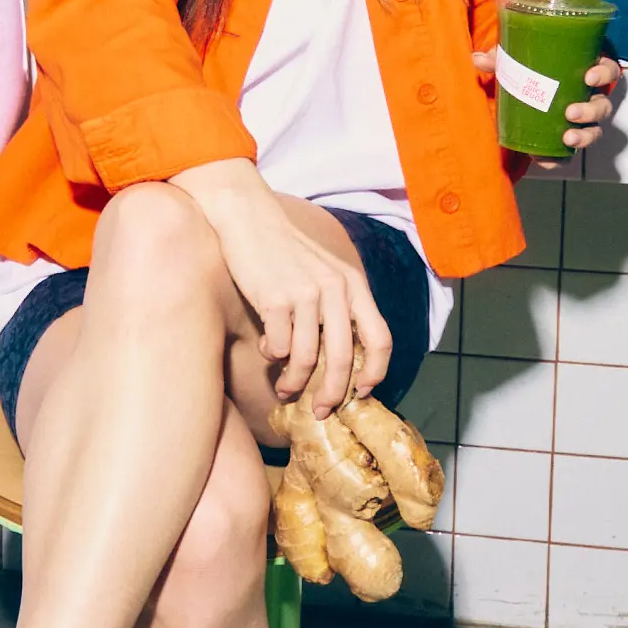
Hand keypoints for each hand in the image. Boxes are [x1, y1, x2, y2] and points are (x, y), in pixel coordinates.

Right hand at [174, 161, 387, 414]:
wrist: (248, 217)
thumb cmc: (284, 249)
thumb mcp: (323, 270)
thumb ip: (336, 304)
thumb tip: (340, 356)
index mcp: (352, 284)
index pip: (380, 338)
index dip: (375, 372)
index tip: (361, 392)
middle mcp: (334, 289)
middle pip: (343, 359)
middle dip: (332, 393)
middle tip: (319, 410)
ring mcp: (305, 294)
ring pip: (306, 359)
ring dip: (294, 382)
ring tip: (284, 387)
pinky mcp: (275, 298)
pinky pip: (278, 346)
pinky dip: (272, 355)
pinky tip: (267, 347)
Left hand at [477, 49, 619, 167]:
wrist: (523, 93)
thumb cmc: (530, 69)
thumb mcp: (516, 61)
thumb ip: (499, 59)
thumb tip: (478, 58)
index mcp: (584, 70)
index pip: (608, 70)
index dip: (604, 73)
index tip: (589, 77)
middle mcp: (589, 96)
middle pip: (603, 105)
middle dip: (591, 110)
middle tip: (571, 113)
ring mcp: (581, 120)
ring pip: (594, 130)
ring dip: (584, 136)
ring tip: (567, 139)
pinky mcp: (567, 138)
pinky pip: (570, 153)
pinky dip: (559, 159)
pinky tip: (544, 160)